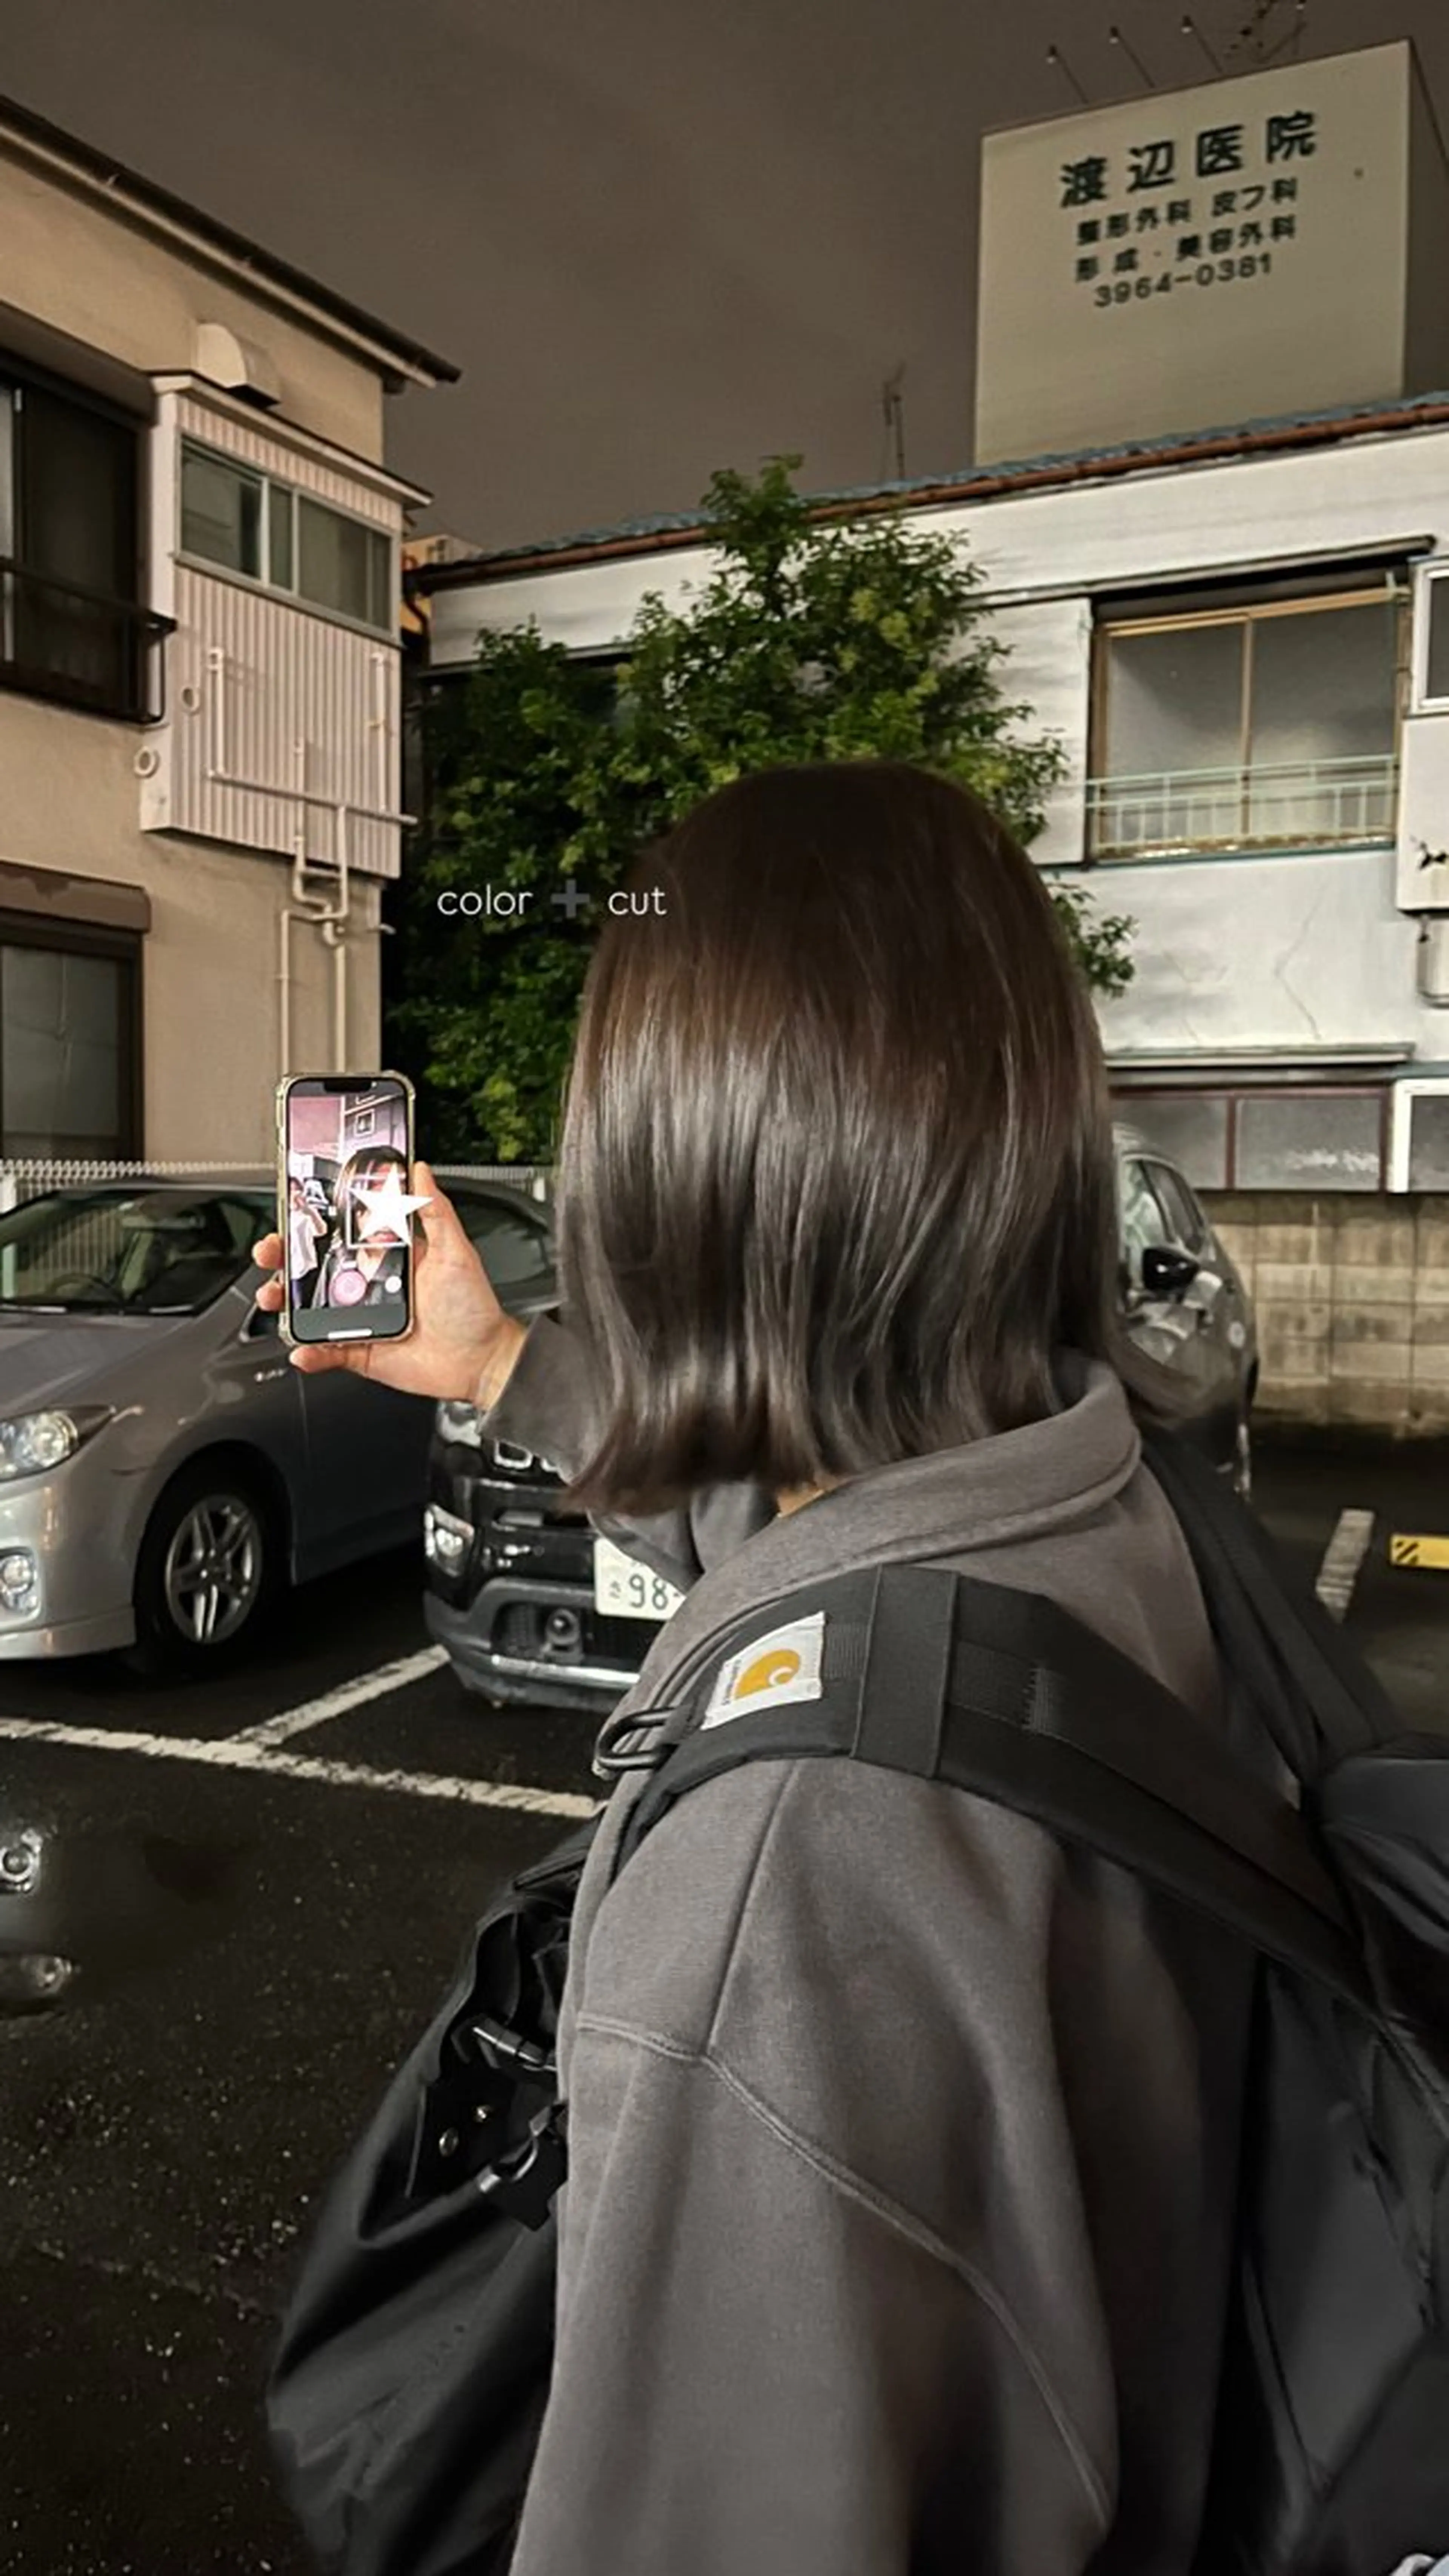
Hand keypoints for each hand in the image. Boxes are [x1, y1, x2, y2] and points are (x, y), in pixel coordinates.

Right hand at [252, 1161, 526, 1408]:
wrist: (481, 1361)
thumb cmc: (473, 1307)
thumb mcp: (456, 1251)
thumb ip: (434, 1211)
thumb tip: (420, 1171)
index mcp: (386, 1257)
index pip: (339, 1235)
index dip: (310, 1226)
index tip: (290, 1216)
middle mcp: (369, 1286)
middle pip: (314, 1270)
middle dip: (284, 1261)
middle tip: (270, 1254)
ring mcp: (361, 1320)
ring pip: (310, 1310)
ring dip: (286, 1304)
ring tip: (276, 1298)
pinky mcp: (360, 1352)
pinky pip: (326, 1352)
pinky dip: (310, 1353)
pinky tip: (303, 1349)